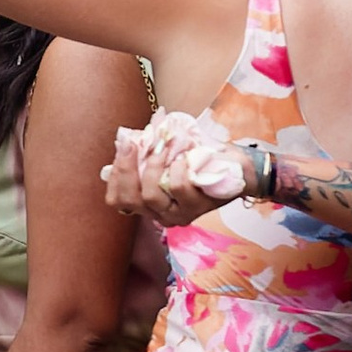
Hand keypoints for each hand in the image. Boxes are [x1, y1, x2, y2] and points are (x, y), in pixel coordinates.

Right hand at [102, 114, 244, 227]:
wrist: (235, 165)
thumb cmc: (199, 157)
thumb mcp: (166, 150)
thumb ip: (144, 148)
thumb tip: (124, 137)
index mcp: (148, 201)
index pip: (117, 199)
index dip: (115, 173)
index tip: (124, 144)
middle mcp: (160, 212)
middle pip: (129, 200)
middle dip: (126, 168)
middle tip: (134, 143)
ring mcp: (179, 214)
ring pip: (150, 196)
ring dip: (154, 165)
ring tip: (165, 146)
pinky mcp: (197, 209)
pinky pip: (178, 188)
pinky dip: (178, 168)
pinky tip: (186, 158)